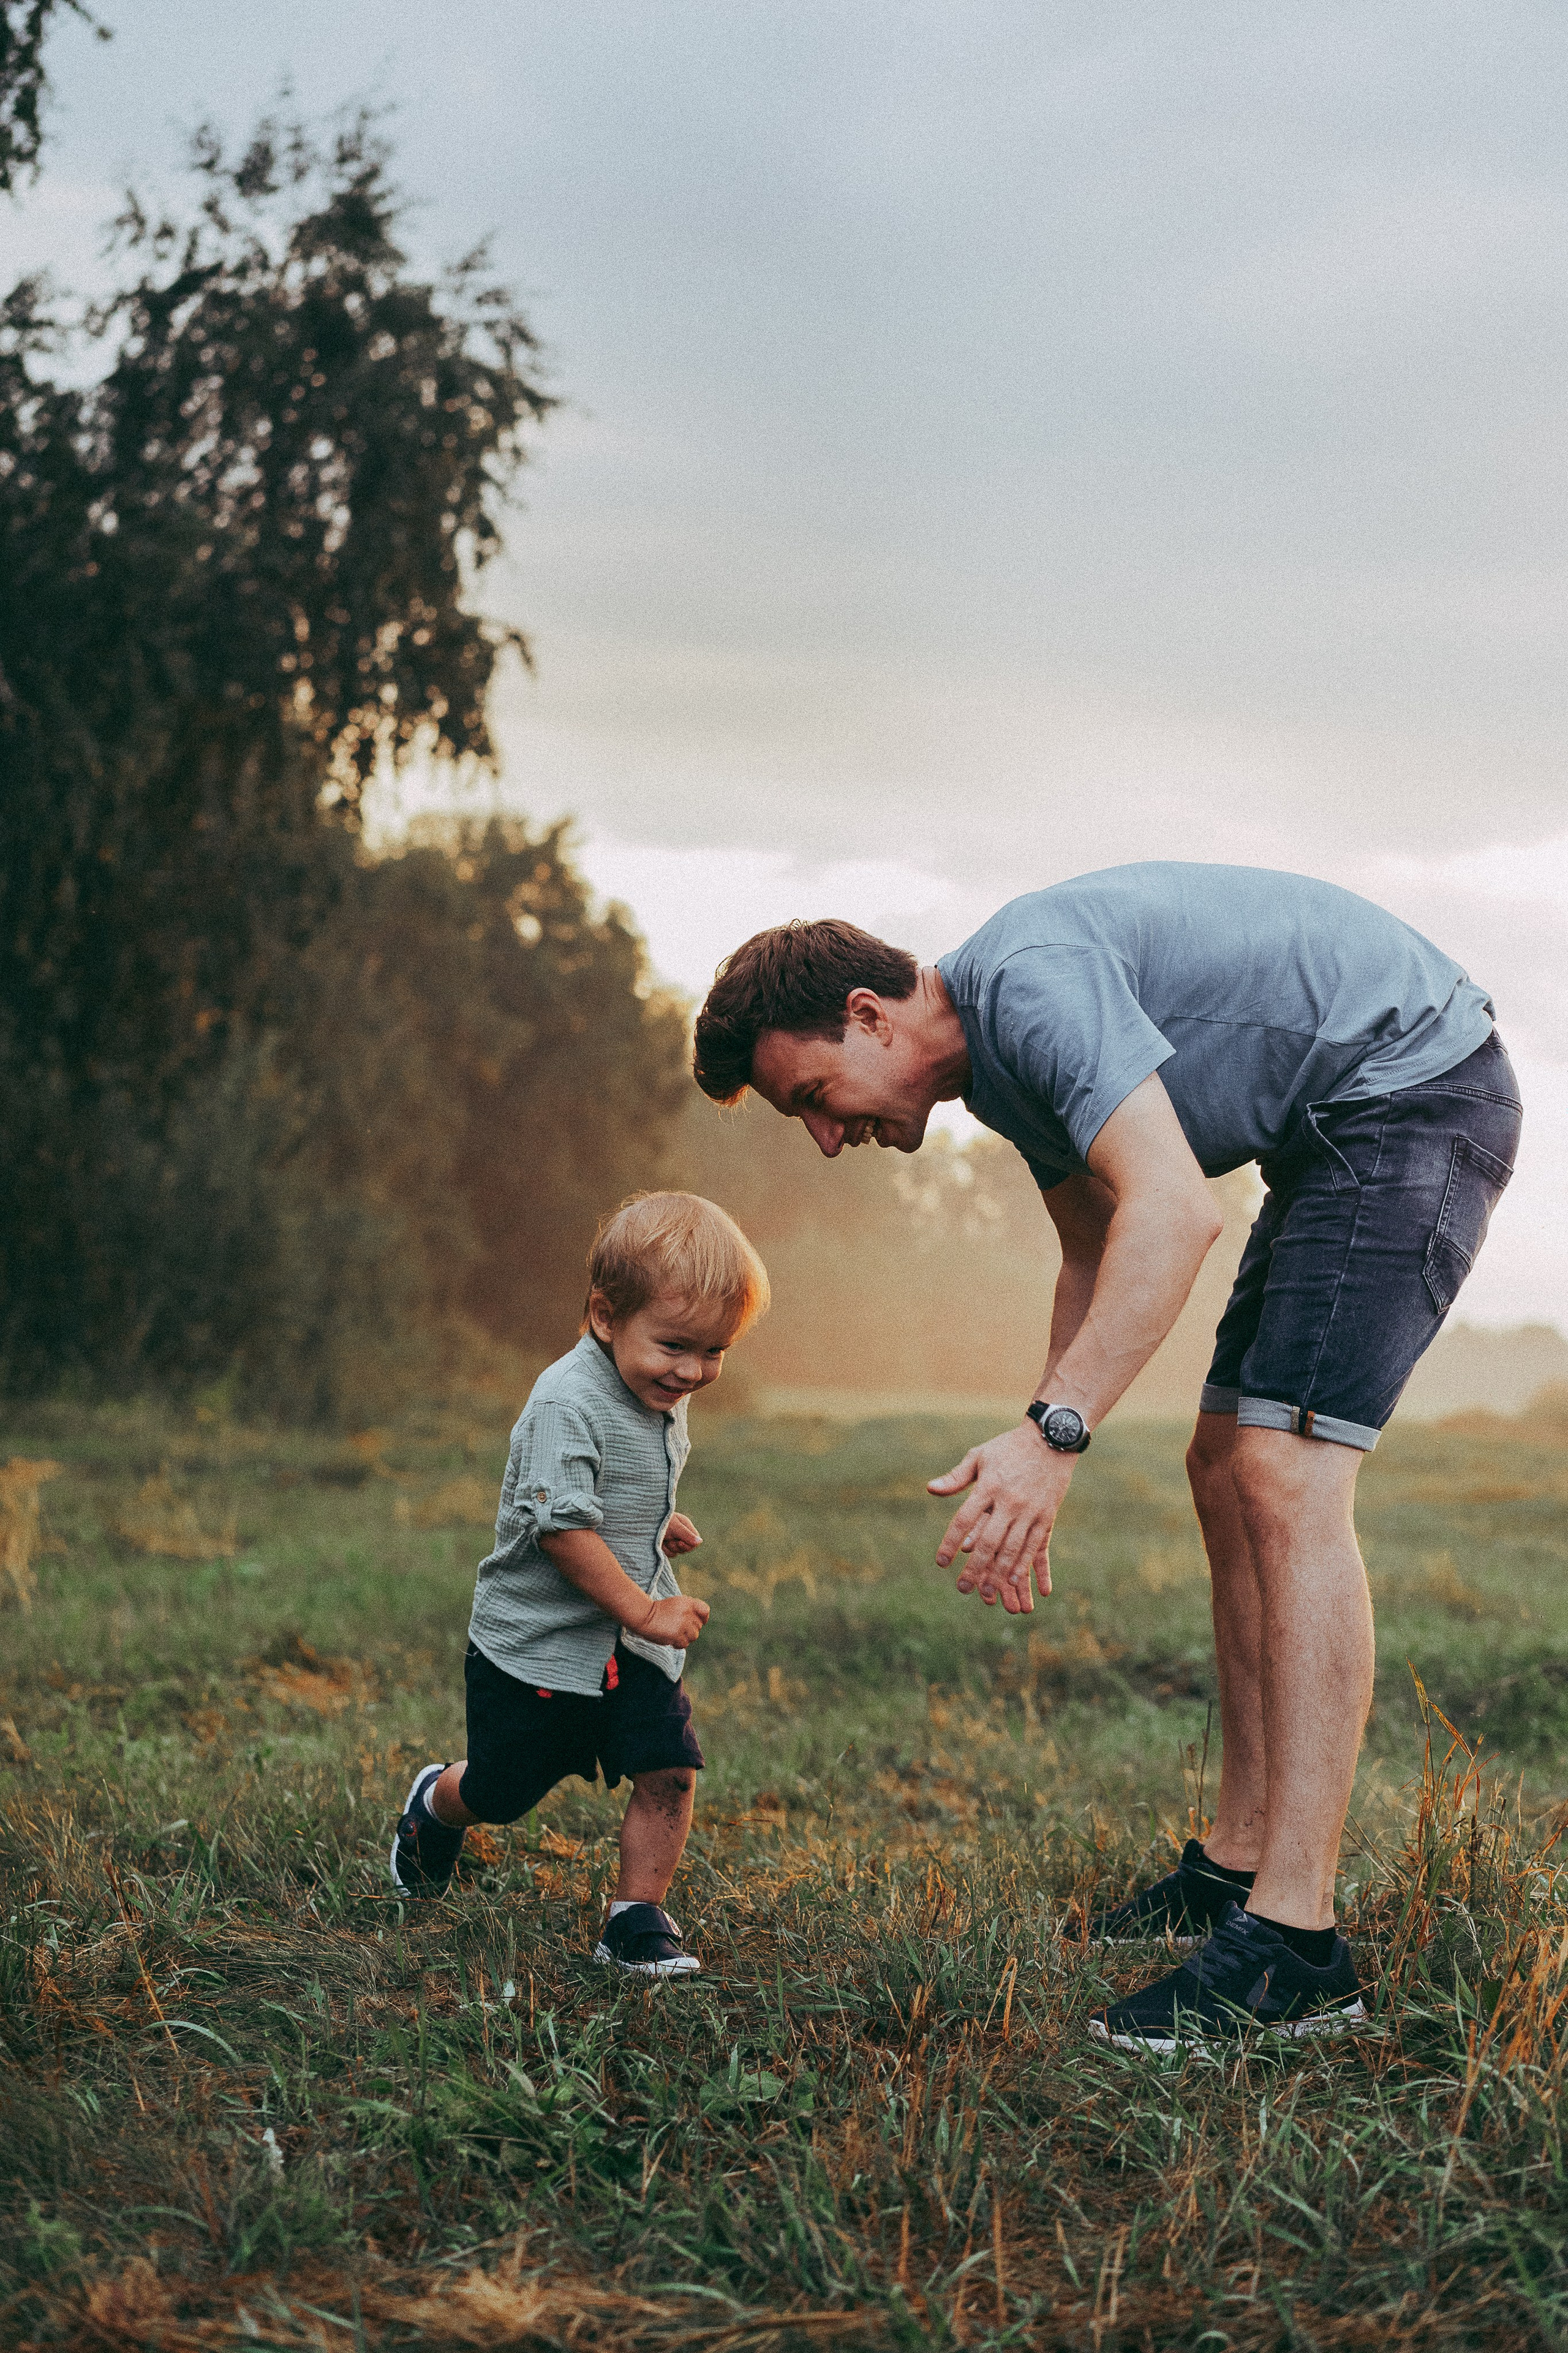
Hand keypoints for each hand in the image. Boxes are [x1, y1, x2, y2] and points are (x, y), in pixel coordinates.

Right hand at [637, 1591, 710, 1646]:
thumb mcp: (677, 1603)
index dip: (703, 1618)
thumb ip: (690, 1610)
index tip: (696, 1622)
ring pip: (694, 1636)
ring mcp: (683, 1624)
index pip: (705, 1611)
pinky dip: (678, 1644)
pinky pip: (685, 1644)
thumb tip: (702, 1622)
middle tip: (677, 1627)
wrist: (645, 1616)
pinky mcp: (677, 1635)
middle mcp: (688, 1613)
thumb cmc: (659, 1610)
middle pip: (699, 1626)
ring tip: (674, 1634)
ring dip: (685, 1637)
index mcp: (688, 1602)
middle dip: (690, 1629)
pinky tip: (670, 1639)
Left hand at [661, 1512, 701, 1557]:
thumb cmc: (659, 1521)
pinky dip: (665, 1551)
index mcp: (685, 1526)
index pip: (695, 1540)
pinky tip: (659, 1544)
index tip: (680, 1542)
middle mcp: (680, 1533)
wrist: (642, 1524)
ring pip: (678, 1552)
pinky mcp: (665, 1547)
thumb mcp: (674, 1527)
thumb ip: (687, 1535)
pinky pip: (670, 1554)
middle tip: (670, 1540)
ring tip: (663, 1540)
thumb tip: (700, 1542)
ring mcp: (673, 1540)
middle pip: (687, 1548)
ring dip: (670, 1548)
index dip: (689, 1544)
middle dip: (678, 1546)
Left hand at [927, 1422, 1075, 1610]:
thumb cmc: (1009, 1447)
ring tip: (987, 1591)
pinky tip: (1014, 1580)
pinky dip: (1023, 1564)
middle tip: (962, 1588)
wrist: (1051, 1438)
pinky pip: (1034, 1545)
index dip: (951, 1543)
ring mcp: (1030, 1510)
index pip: (963, 1520)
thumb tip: (930, 1489)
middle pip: (988, 1541)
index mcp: (988, 1486)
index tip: (941, 1562)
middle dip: (974, 1568)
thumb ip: (956, 1477)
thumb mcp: (980, 1456)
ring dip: (998, 1573)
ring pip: (1012, 1548)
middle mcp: (1008, 1501)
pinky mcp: (1047, 1515)